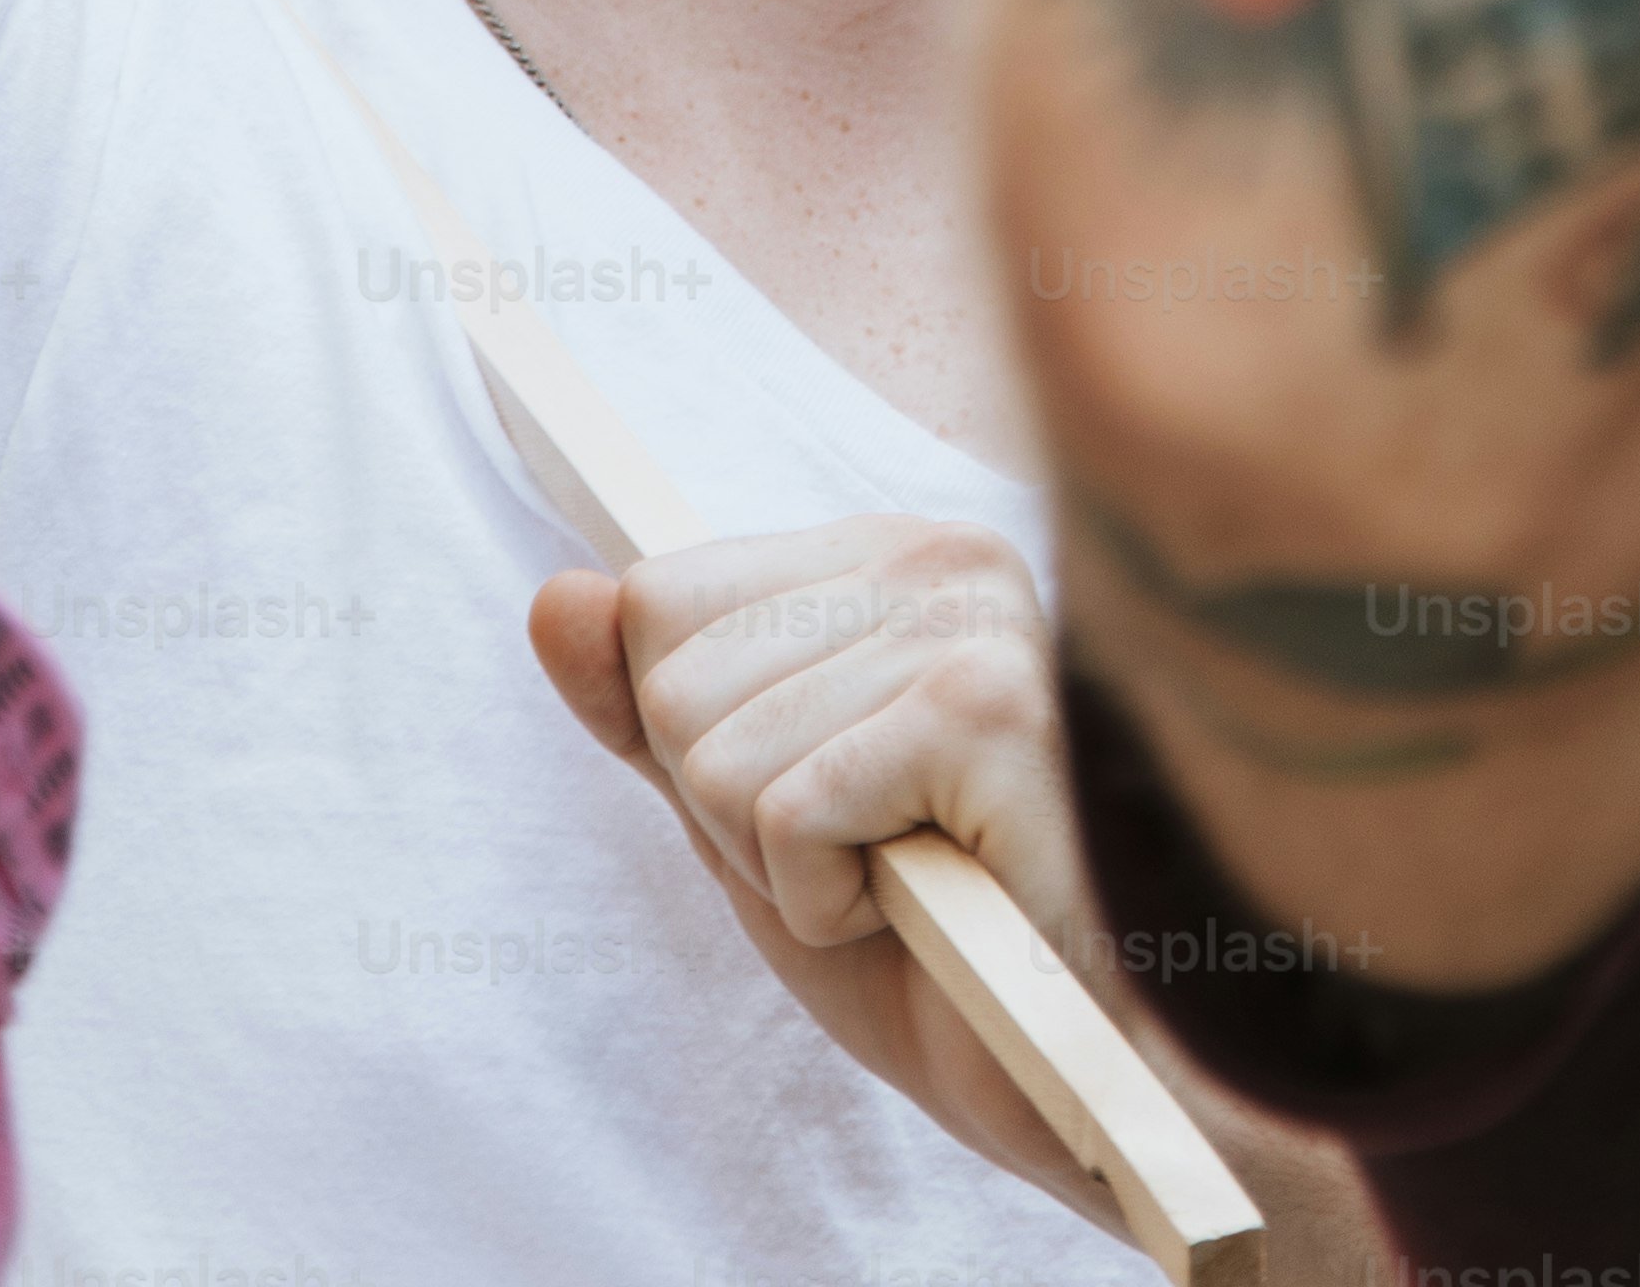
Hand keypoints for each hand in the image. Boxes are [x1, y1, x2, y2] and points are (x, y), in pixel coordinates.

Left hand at [526, 515, 1098, 1209]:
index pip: (660, 595)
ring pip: (717, 756)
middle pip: (670, 676)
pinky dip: (831, 899)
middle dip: (734, 816)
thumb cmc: (935, 949)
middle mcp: (940, 559)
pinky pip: (784, 813)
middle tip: (871, 861)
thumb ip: (652, 715)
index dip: (697, 746)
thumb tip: (554, 597)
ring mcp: (971, 625)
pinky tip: (931, 906)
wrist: (1085, 1080)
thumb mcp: (753, 824)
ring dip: (788, 870)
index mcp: (892, 558)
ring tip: (909, 884)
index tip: (819, 802)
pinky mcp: (987, 711)